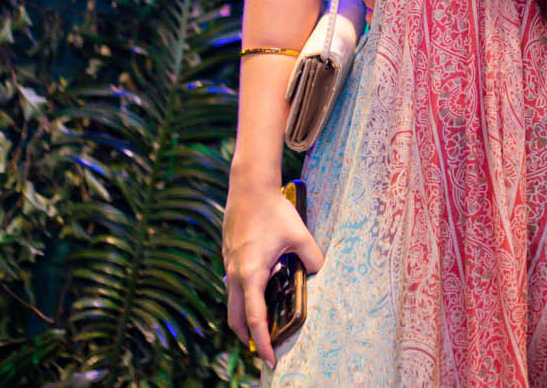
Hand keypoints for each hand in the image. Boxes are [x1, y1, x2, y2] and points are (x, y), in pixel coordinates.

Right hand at [223, 177, 323, 368]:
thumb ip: (312, 257)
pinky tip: (258, 293)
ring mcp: (228, 266)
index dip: (262, 342)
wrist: (249, 187)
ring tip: (261, 327)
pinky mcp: (228, 257)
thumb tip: (319, 272)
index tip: (268, 359)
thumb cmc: (273, 210)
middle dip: (248, 337)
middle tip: (263, 350)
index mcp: (251, 274)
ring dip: (243, 318)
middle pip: (235, 318)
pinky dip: (242, 298)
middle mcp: (235, 274)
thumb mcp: (299, 235)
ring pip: (232, 302)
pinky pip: (233, 286)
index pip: (254, 318)